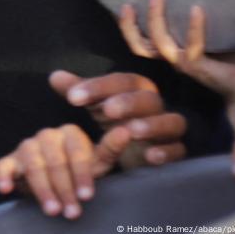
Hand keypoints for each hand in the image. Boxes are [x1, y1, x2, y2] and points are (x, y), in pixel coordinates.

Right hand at [0, 124, 130, 219]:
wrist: (59, 182)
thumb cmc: (82, 172)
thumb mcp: (99, 163)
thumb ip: (110, 149)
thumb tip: (126, 131)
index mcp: (69, 133)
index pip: (75, 152)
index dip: (81, 175)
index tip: (87, 196)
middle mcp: (46, 135)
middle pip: (54, 161)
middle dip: (64, 189)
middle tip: (72, 212)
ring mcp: (26, 147)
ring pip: (32, 165)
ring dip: (42, 189)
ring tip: (52, 210)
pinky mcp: (10, 160)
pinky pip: (2, 166)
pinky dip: (3, 177)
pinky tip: (6, 189)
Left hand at [50, 70, 186, 167]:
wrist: (135, 147)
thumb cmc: (113, 119)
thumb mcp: (93, 105)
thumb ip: (75, 91)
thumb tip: (55, 76)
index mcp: (134, 88)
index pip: (119, 81)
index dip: (96, 87)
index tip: (72, 98)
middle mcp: (154, 105)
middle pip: (148, 98)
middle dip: (128, 102)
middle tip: (107, 110)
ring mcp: (167, 128)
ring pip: (171, 121)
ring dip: (152, 125)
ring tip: (132, 131)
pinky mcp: (176, 150)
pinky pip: (179, 150)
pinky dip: (167, 152)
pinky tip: (150, 157)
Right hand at [119, 0, 234, 132]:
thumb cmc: (233, 58)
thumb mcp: (212, 34)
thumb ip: (198, 20)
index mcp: (170, 52)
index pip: (138, 41)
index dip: (126, 25)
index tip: (121, 2)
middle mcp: (172, 58)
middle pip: (138, 46)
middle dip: (129, 25)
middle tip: (130, 1)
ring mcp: (184, 63)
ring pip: (159, 43)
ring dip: (156, 19)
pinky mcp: (201, 67)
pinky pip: (193, 45)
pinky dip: (194, 27)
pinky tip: (197, 9)